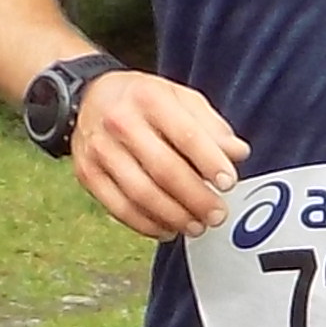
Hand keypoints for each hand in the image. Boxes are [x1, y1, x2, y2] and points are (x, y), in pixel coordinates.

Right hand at [70, 68, 247, 240]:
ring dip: (173, 216)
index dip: (210, 162)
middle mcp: (120, 122)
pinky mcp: (88, 173)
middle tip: (217, 214)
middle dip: (195, 198)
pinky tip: (168, 229)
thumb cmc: (143, 100)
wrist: (90, 97)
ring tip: (196, 226)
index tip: (228, 182)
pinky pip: (119, 208)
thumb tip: (238, 153)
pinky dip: (147, 224)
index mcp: (149, 98)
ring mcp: (100, 150)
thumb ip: (211, 126)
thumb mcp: (181, 98)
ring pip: (141, 194)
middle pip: (163, 169)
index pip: (185, 135)